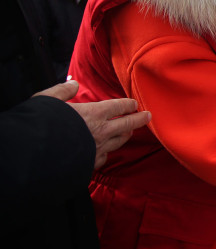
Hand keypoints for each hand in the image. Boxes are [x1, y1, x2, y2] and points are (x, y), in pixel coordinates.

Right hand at [35, 81, 150, 168]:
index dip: (129, 104)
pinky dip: (106, 153)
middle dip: (139, 119)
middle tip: (147, 116)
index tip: (135, 104)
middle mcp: (101, 131)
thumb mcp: (47, 99)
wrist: (36, 156)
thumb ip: (62, 91)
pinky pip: (104, 158)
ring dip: (125, 136)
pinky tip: (105, 152)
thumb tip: (73, 84)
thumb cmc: (41, 125)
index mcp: (94, 113)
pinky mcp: (90, 164)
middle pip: (128, 124)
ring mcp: (98, 149)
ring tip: (129, 132)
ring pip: (119, 142)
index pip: (120, 107)